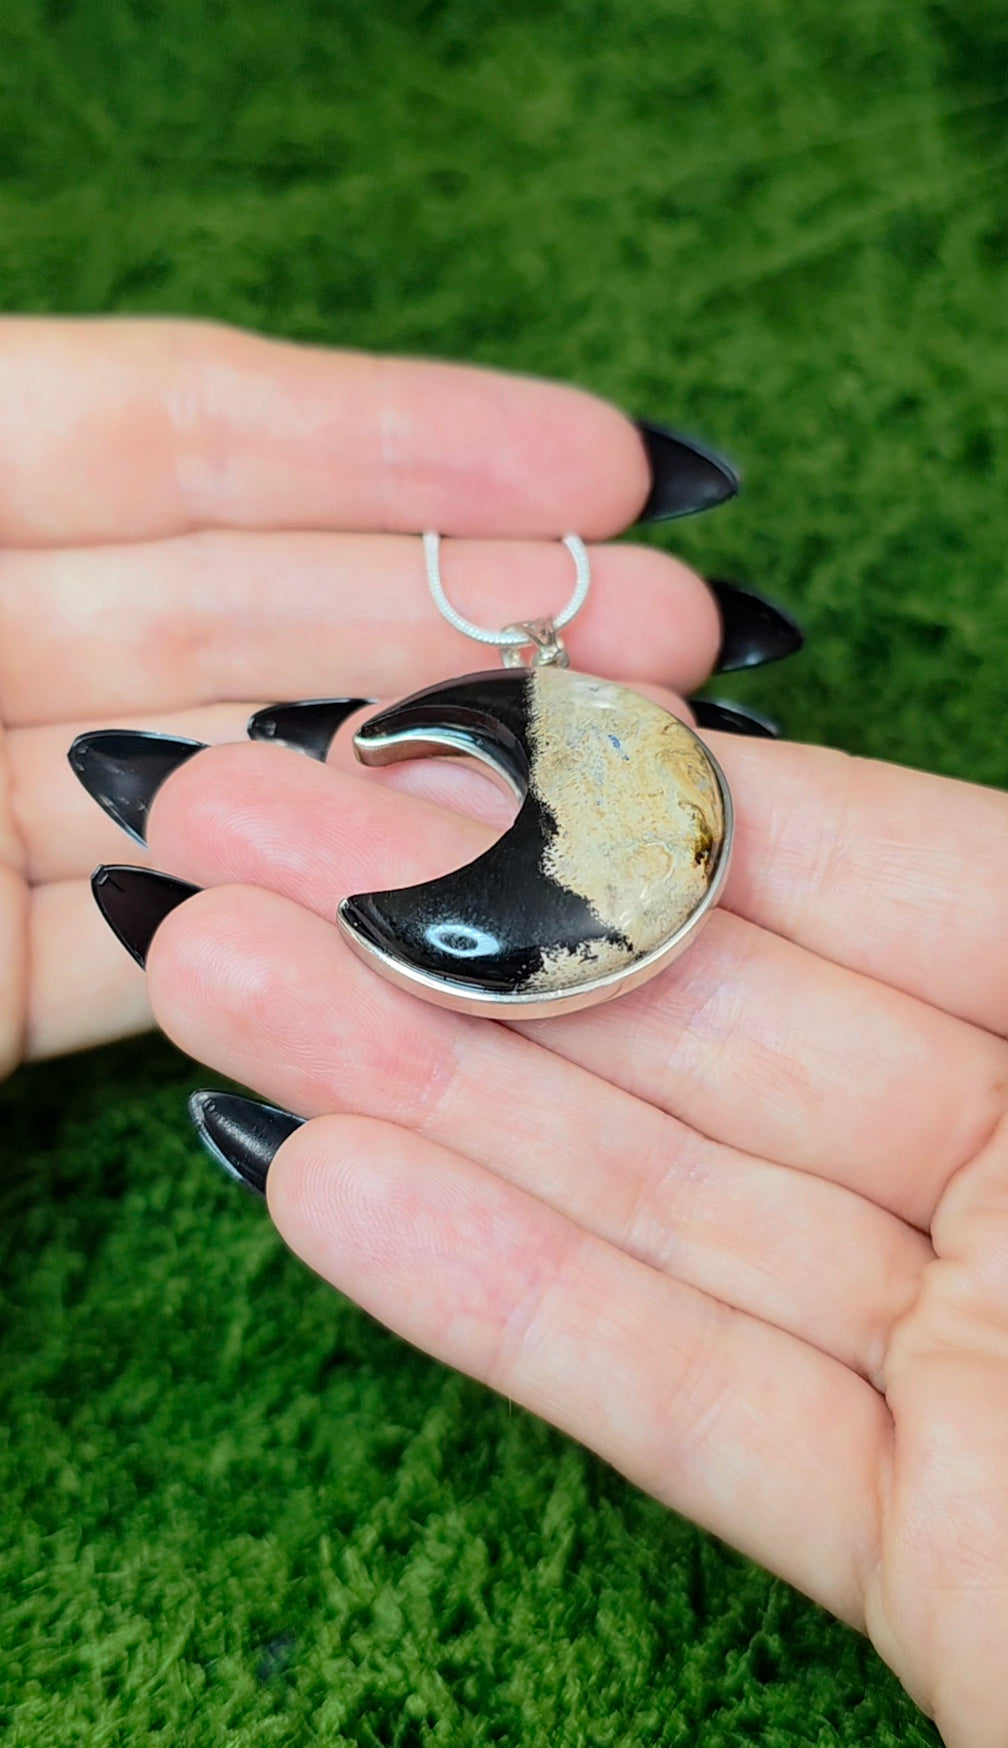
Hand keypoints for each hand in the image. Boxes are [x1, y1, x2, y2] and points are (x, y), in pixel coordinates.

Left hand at [0, 314, 742, 1073]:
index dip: (396, 440)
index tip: (602, 465)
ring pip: (232, 777)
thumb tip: (309, 477)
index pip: (178, 432)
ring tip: (616, 762)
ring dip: (420, 776)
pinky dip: (310, 928)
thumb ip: (73, 456)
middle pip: (239, 606)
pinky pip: (161, 942)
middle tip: (674, 632)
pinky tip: (467, 905)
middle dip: (456, 610)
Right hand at [88, 723, 1007, 1747]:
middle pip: (700, 1026)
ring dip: (422, 1094)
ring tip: (217, 980)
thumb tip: (776, 770)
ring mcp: (961, 1361)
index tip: (425, 732)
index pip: (838, 868)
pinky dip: (507, 1305)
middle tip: (240, 828)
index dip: (623, 793)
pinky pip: (692, 1404)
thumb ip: (997, 892)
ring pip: (660, 1205)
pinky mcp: (913, 1548)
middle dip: (454, 924)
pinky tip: (327, 1186)